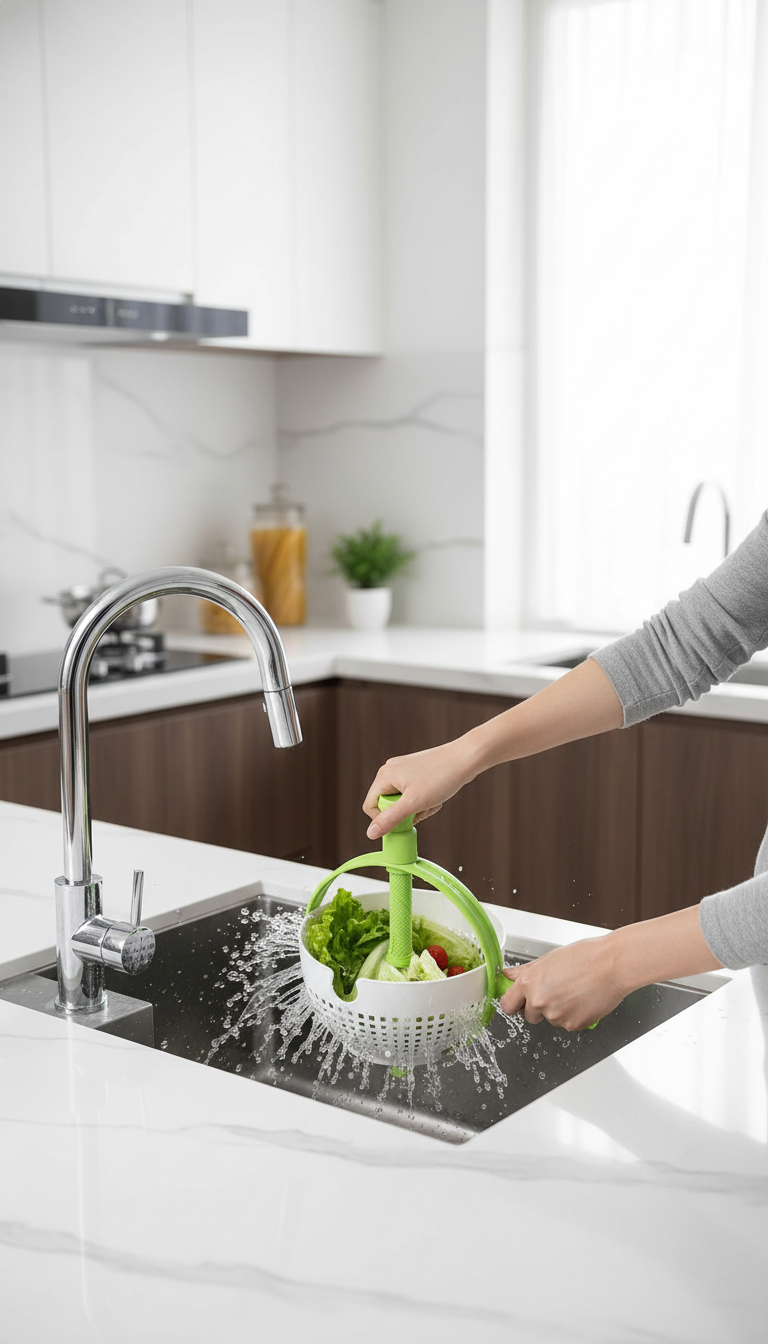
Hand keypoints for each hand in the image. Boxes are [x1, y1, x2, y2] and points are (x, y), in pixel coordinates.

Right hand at [363, 738, 480, 837]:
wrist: (466, 758)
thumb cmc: (441, 778)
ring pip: (401, 800)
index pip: (370, 806)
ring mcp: (403, 770)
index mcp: (384, 776)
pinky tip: (436, 797)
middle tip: (423, 810)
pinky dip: (422, 800)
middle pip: (386, 804)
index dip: (384, 819)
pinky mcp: (415, 771)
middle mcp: (390, 770)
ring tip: (432, 802)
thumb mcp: (414, 803)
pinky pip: (411, 794)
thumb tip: (370, 833)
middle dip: (405, 813)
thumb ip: (391, 819)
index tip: (405, 821)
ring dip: (416, 808)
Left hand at [498, 935, 626, 1030]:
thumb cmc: (586, 956)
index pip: (508, 1005)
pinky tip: (582, 999)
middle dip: (537, 1008)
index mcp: (529, 982)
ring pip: (549, 1020)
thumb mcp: (550, 958)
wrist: (614, 965)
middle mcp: (539, 1000)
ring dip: (557, 1011)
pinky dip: (573, 1016)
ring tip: (573, 991)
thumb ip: (527, 971)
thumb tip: (508, 975)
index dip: (514, 1004)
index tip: (518, 1002)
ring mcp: (555, 1015)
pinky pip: (567, 1025)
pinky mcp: (572, 1025)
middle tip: (554, 992)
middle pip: (528, 1016)